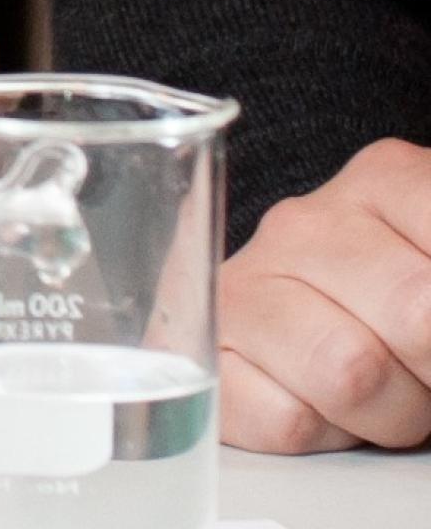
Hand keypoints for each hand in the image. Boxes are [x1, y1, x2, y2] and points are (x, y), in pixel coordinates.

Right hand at [219, 139, 430, 453]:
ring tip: (385, 393)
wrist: (308, 340)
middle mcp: (300, 225)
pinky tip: (326, 405)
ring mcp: (242, 288)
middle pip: (415, 316)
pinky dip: (324, 432)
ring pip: (349, 375)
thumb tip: (425, 315)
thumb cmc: (400, 303)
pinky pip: (288, 421)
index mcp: (379, 182)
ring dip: (390, 411)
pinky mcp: (206, 359)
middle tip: (425, 366)